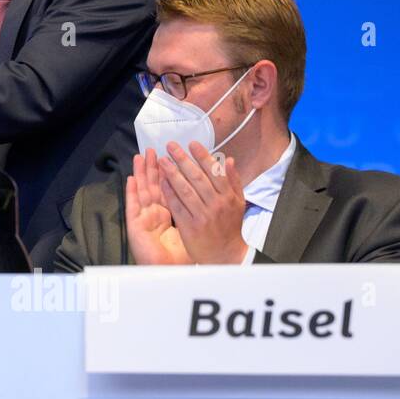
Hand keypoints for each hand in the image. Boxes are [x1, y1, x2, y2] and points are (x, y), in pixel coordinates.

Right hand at [125, 149, 189, 264]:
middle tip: (153, 150)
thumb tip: (209, 195)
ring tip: (140, 157)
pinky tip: (131, 179)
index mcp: (170, 213)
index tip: (170, 156)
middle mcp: (155, 214)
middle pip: (153, 186)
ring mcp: (144, 219)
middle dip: (154, 167)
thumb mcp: (195, 228)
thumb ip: (198, 211)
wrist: (180, 272)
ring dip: (141, 173)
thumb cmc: (191, 252)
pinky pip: (134, 206)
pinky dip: (132, 192)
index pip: (168, 188)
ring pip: (142, 192)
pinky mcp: (136, 227)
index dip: (169, 172)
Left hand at [155, 141, 248, 263]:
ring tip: (162, 160)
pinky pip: (177, 206)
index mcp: (229, 197)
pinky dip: (169, 193)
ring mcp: (202, 216)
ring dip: (172, 173)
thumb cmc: (230, 226)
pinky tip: (161, 181)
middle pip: (198, 178)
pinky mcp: (189, 227)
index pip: (215, 172)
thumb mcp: (238, 203)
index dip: (203, 156)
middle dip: (183, 160)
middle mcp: (216, 205)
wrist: (225, 255)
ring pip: (185, 190)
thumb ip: (233, 181)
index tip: (192, 144)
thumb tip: (229, 160)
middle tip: (171, 146)